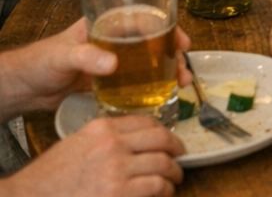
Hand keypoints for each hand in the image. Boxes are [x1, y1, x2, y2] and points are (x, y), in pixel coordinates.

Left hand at [0, 19, 190, 117]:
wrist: (26, 88)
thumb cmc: (41, 61)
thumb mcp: (63, 54)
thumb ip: (86, 57)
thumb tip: (113, 64)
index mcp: (107, 21)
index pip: (145, 18)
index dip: (167, 27)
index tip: (181, 42)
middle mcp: (116, 38)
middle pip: (154, 40)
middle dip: (174, 52)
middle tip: (185, 68)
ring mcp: (116, 60)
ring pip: (150, 61)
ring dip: (168, 70)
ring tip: (181, 84)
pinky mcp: (111, 80)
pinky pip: (138, 81)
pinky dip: (153, 86)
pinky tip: (163, 95)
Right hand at [1, 116, 183, 196]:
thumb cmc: (49, 179)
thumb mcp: (77, 145)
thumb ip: (105, 139)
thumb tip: (134, 143)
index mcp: (102, 128)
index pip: (147, 122)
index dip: (164, 132)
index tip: (170, 140)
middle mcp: (112, 144)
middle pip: (161, 139)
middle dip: (177, 149)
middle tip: (181, 157)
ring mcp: (116, 170)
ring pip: (162, 164)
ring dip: (174, 173)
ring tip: (175, 179)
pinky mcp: (118, 194)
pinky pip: (155, 187)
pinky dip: (164, 191)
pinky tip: (164, 193)